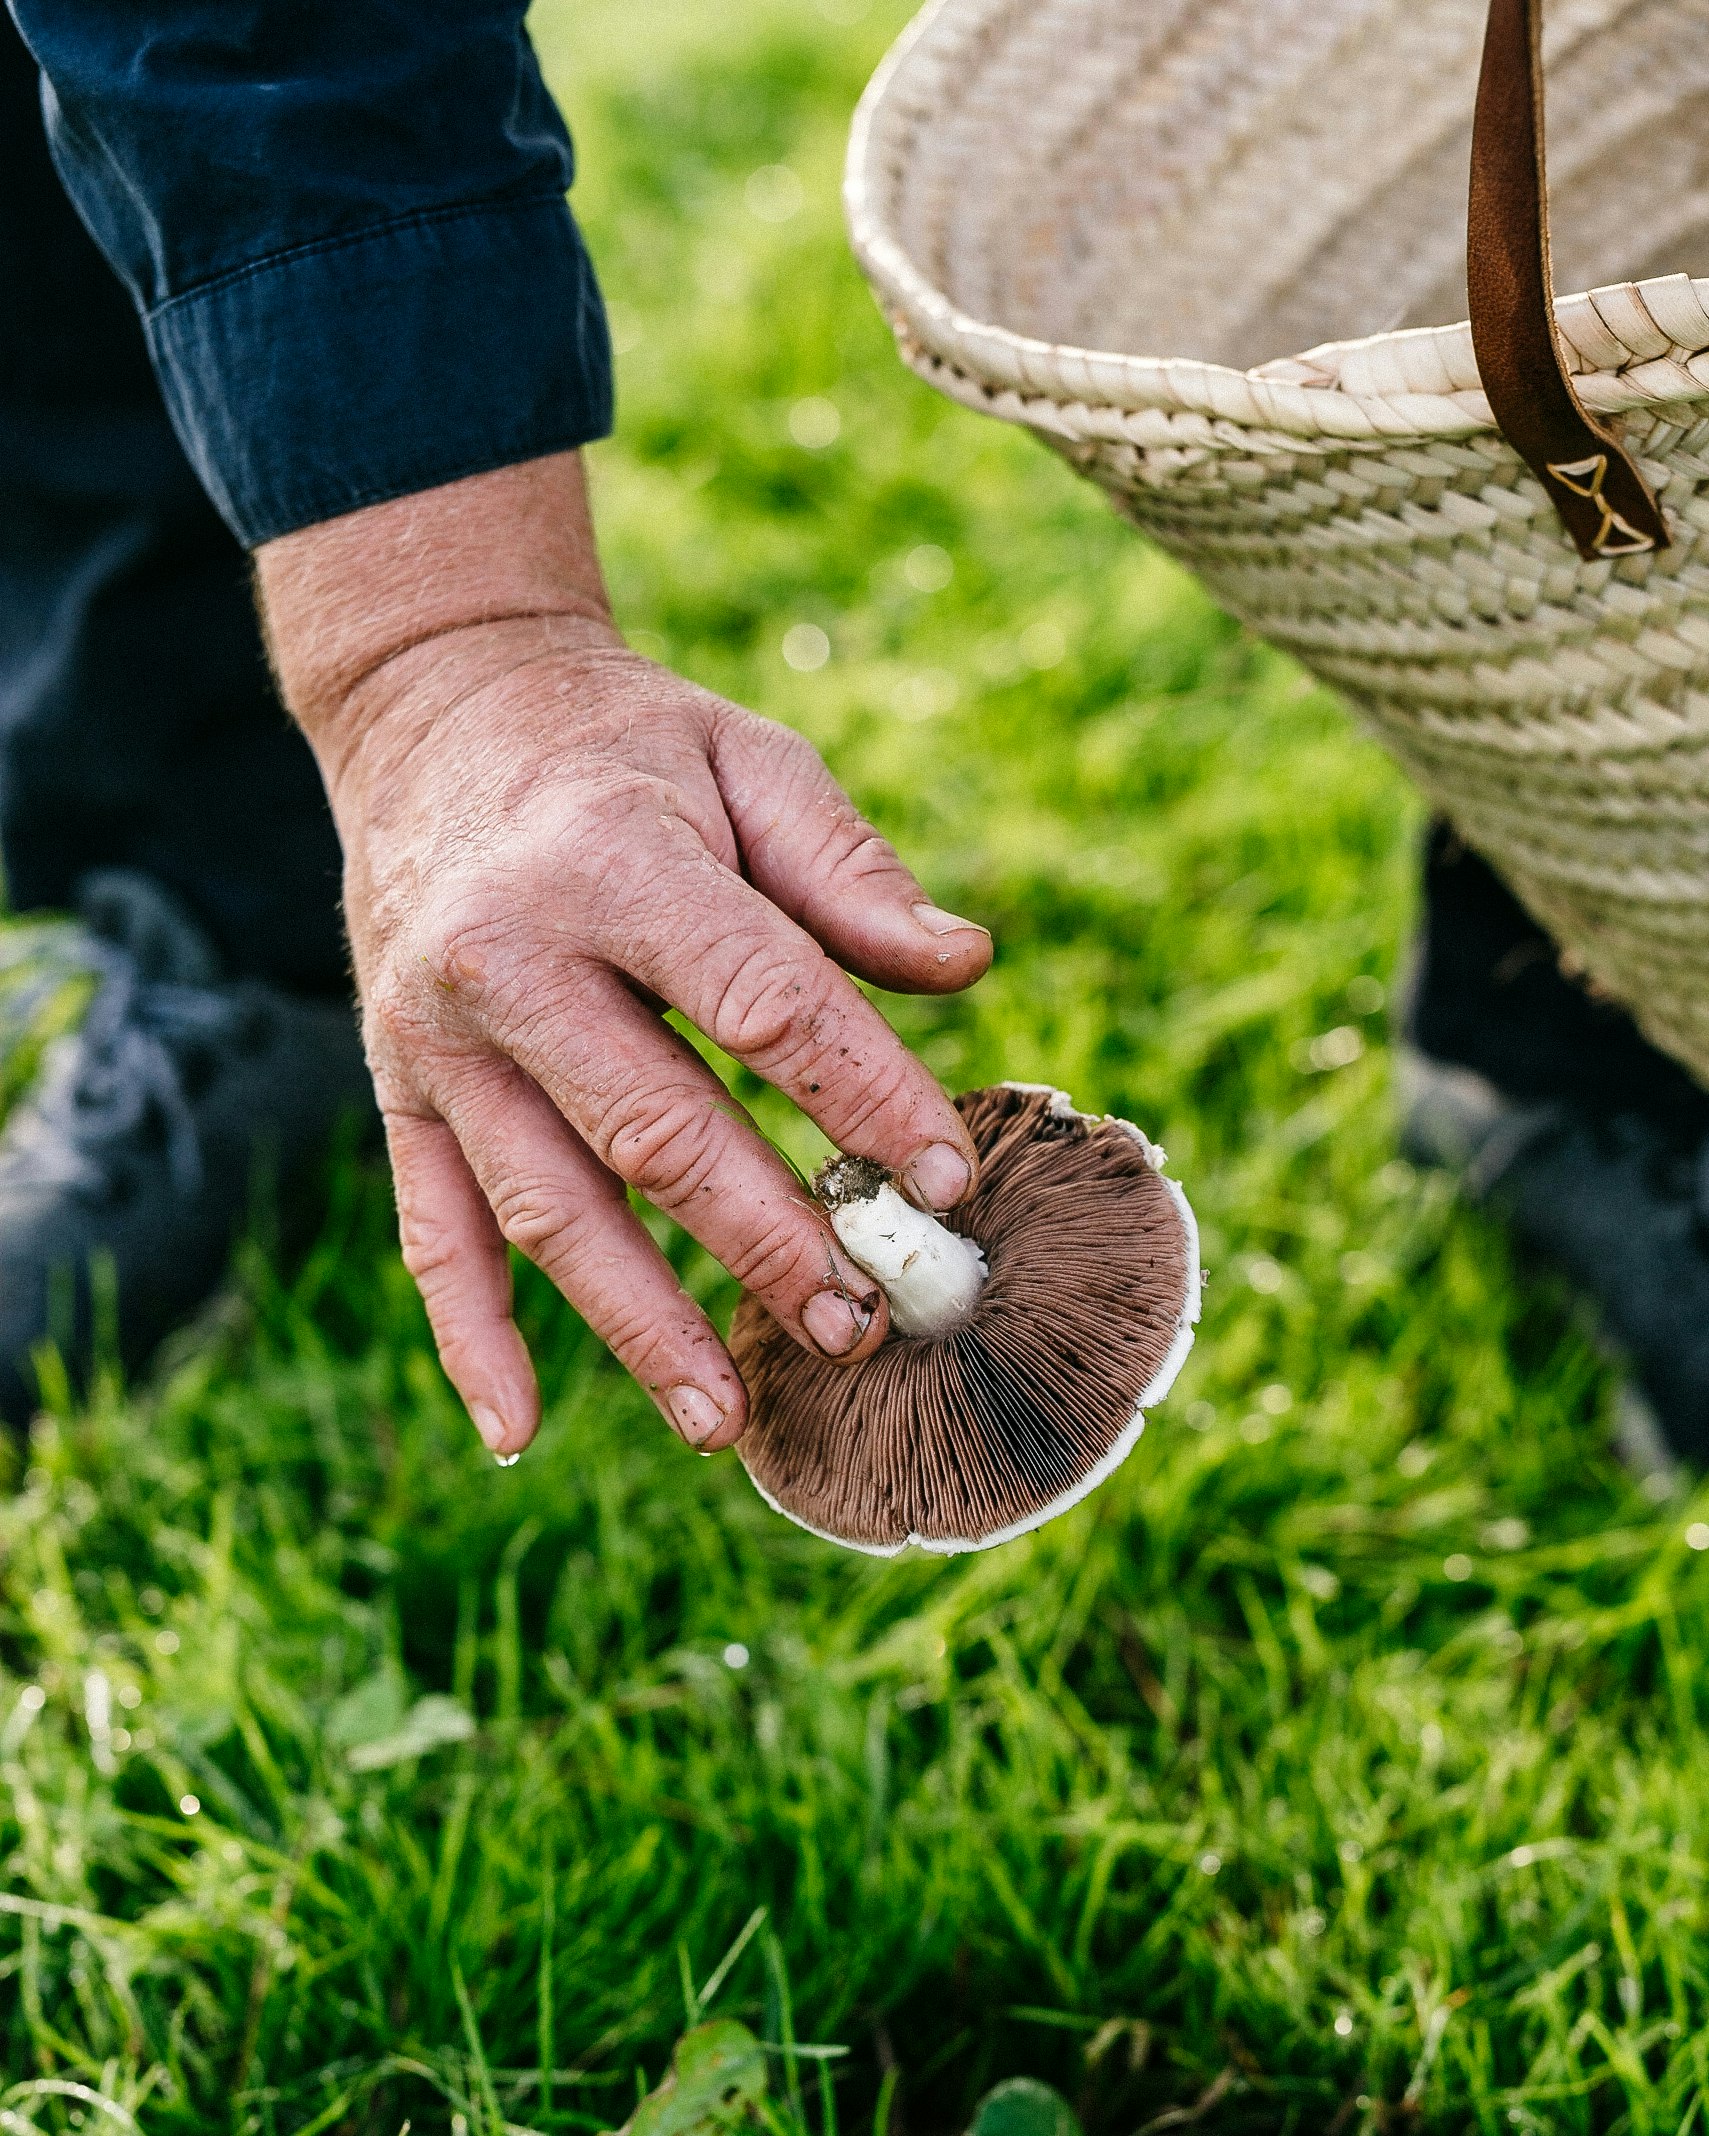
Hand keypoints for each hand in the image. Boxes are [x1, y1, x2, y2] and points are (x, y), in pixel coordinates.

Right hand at [255, 452, 990, 1460]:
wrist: (432, 707)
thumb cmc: (624, 746)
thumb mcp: (744, 759)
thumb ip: (849, 871)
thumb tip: (971, 967)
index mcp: (611, 861)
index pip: (762, 1003)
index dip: (863, 1097)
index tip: (948, 1181)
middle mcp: (505, 956)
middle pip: (656, 1129)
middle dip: (768, 1242)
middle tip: (866, 1327)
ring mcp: (437, 1036)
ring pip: (549, 1207)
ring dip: (641, 1322)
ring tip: (731, 1419)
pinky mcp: (398, 1087)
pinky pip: (430, 1228)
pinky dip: (471, 1335)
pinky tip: (521, 1432)